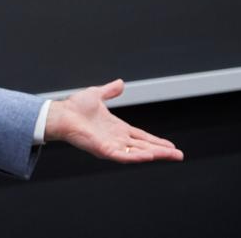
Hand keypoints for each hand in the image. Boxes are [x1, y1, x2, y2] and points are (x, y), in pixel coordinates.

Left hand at [45, 79, 183, 162]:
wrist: (61, 114)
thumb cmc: (74, 107)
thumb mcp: (97, 95)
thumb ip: (109, 90)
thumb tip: (120, 83)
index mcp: (117, 128)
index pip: (141, 137)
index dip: (156, 141)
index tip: (170, 145)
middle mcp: (116, 139)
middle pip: (144, 146)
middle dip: (162, 151)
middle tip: (179, 155)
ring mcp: (111, 146)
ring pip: (138, 153)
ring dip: (155, 154)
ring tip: (171, 155)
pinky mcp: (104, 150)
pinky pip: (123, 156)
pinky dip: (136, 157)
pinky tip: (149, 156)